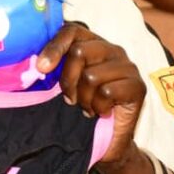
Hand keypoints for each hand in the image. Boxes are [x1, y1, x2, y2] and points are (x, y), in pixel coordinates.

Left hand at [36, 23, 145, 164]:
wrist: (106, 142)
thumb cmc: (82, 108)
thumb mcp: (64, 84)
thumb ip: (53, 68)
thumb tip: (36, 63)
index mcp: (93, 44)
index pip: (72, 31)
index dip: (55, 47)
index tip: (41, 68)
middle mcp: (112, 50)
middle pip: (79, 52)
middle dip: (68, 80)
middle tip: (70, 99)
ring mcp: (128, 67)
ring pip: (91, 75)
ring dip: (84, 98)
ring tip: (88, 106)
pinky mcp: (137, 86)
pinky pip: (106, 91)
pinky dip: (99, 106)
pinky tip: (102, 112)